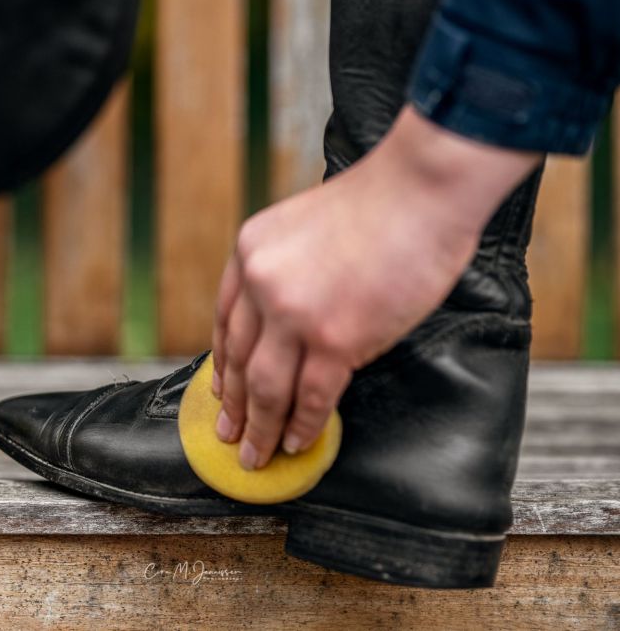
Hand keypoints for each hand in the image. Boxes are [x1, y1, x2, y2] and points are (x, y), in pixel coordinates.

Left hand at [211, 106, 540, 469]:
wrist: (421, 188)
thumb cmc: (379, 203)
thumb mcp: (303, 226)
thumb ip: (285, 270)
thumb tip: (287, 321)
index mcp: (249, 252)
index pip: (225, 321)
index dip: (223, 364)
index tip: (222, 390)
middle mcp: (261, 283)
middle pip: (237, 359)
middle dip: (233, 405)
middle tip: (229, 434)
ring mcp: (294, 313)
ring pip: (265, 387)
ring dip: (260, 427)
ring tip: (257, 454)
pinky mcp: (334, 338)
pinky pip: (310, 396)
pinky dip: (303, 425)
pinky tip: (299, 442)